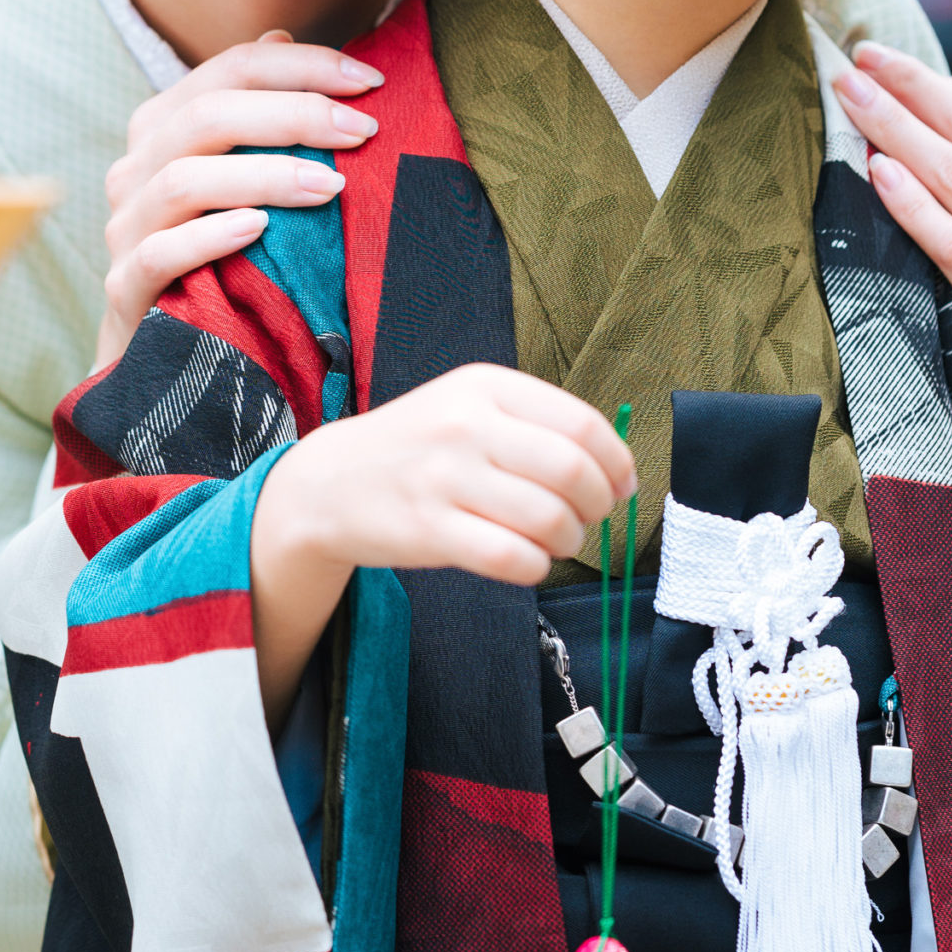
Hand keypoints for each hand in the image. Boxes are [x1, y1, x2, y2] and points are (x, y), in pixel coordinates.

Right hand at [97, 31, 382, 369]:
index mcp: (164, 127)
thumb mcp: (239, 175)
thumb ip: (254, 108)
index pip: (232, 68)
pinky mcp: (124, 289)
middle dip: (293, 114)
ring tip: (329, 186)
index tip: (370, 82)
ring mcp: (125, 228)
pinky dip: (212, 237)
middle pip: (208, 115)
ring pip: (184, 179)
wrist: (166, 354)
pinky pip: (161, 253)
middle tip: (360, 131)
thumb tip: (281, 31)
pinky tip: (260, 232)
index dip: (302, 66)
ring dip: (264, 175)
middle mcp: (136, 168)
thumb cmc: (218, 253)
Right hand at [250, 366, 634, 722]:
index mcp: (485, 385)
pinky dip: (536, 566)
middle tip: (589, 518)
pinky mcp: (427, 530)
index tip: (621, 486)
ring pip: (548, 518)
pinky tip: (527, 559)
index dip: (617, 464)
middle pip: (573, 471)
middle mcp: (465, 424)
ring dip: (570, 540)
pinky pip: (511, 558)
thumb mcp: (470, 406)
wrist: (331, 481)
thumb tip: (619, 469)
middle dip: (598, 505)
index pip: (582, 424)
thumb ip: (538, 425)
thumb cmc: (421, 446)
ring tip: (557, 541)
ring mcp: (443, 477)